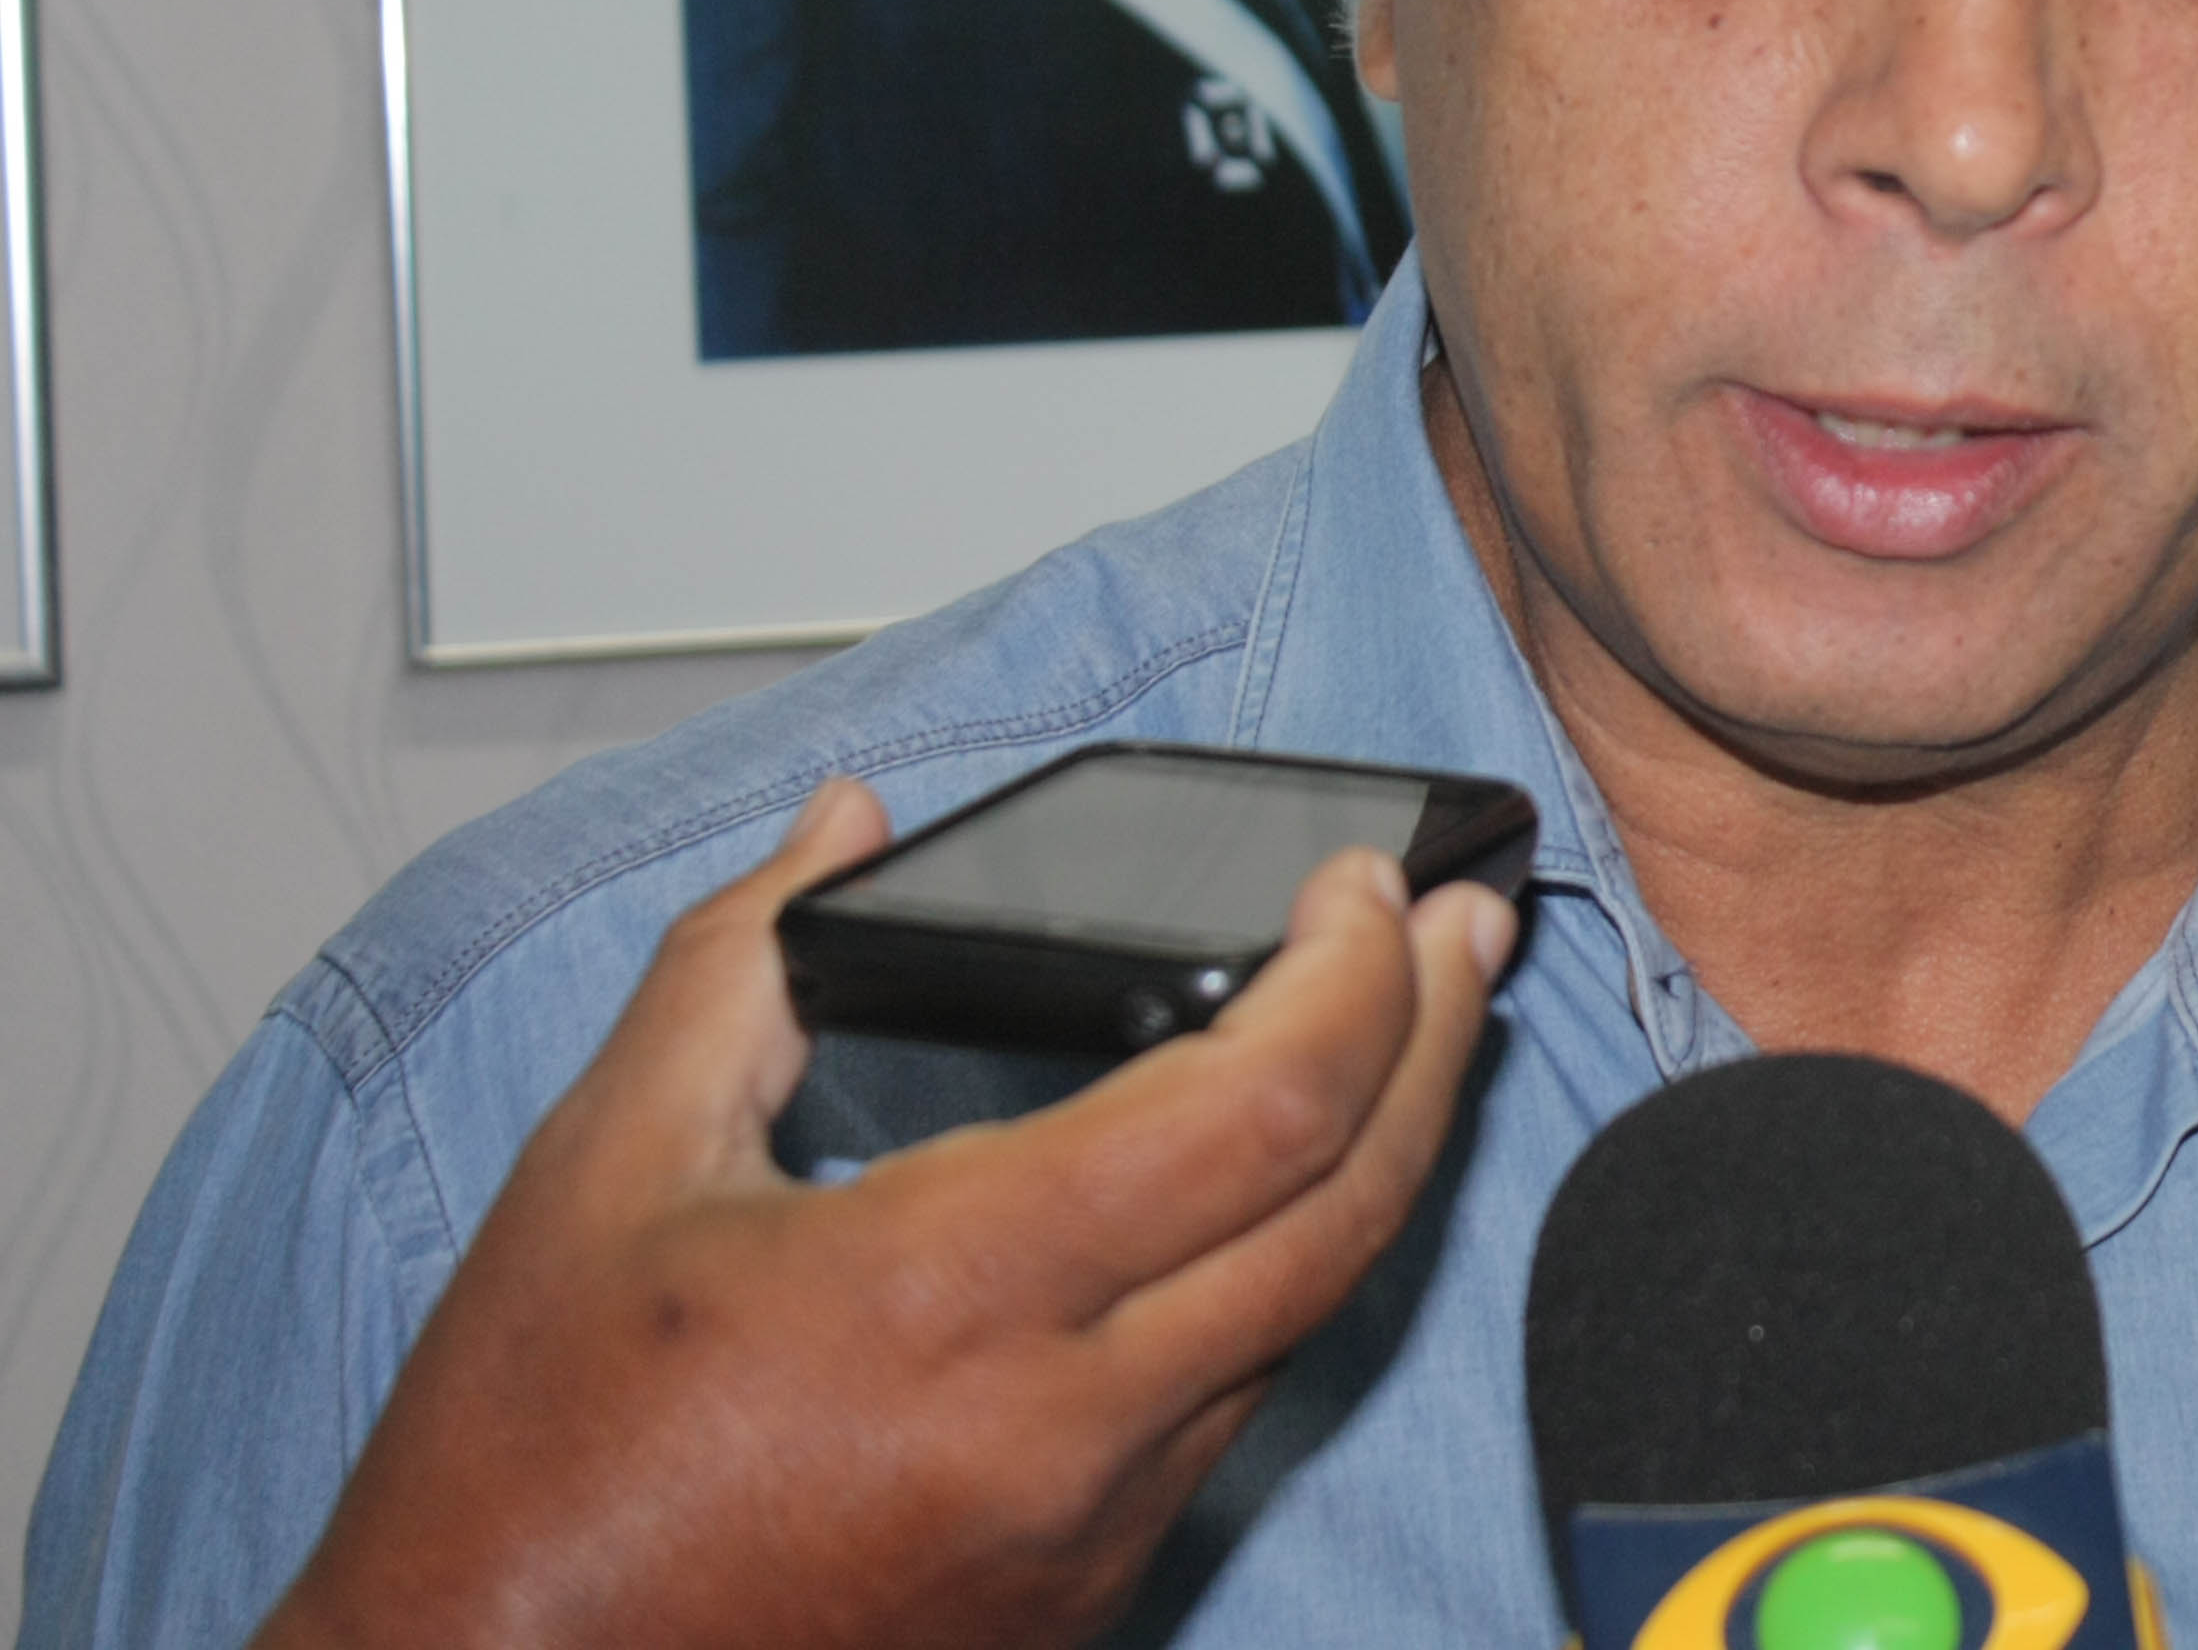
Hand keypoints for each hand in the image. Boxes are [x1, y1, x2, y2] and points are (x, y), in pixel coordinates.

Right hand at [253, 776, 1515, 1649]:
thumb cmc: (521, 1478)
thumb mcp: (600, 1172)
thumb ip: (739, 965)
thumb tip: (841, 824)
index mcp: (955, 1291)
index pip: (1269, 1103)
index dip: (1359, 970)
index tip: (1367, 883)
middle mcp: (1063, 1423)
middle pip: (1352, 1208)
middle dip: (1441, 1041)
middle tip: (1475, 929)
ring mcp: (1090, 1526)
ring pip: (1310, 1316)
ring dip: (1380, 1160)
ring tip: (1410, 1031)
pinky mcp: (1080, 1594)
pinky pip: (1231, 1410)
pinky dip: (1279, 1279)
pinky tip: (1274, 1197)